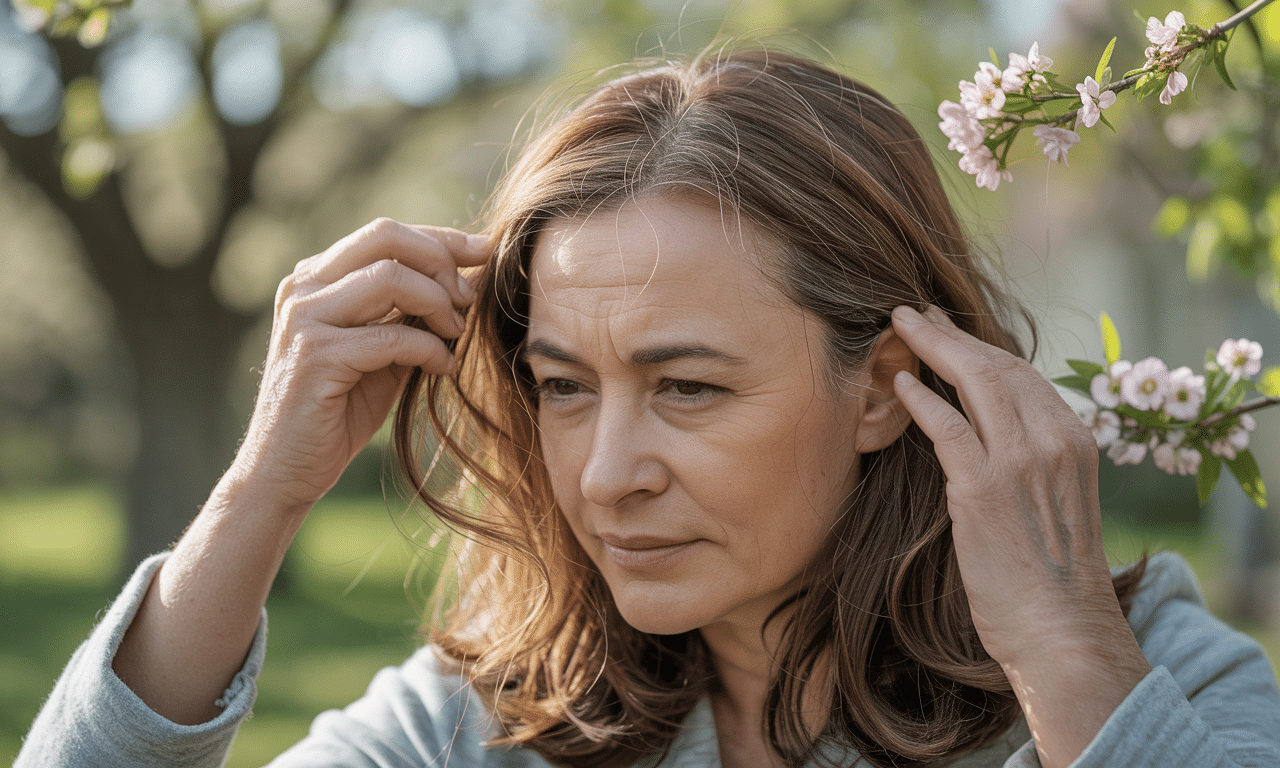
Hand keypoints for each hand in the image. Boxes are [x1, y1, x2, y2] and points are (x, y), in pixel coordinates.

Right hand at [226, 218, 489, 517]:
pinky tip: (444, 368)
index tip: (485, 251)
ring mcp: (304, 319)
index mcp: (315, 278)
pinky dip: (431, 349)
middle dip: (442, 261)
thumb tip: (469, 279)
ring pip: (391, 279)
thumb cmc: (339, 410)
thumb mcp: (383, 351)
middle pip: (387, 238)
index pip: (386, 235)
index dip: (442, 239)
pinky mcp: (315, 356)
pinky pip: (393, 336)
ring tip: (457, 335)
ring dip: (439, 304)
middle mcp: (303, 288)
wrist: (288, 470)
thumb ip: (411, 313)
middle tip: (471, 299)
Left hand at [890, 304, 1149, 767]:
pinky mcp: (982, 490)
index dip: (980, 345)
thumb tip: (988, 432)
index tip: (950, 328)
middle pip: (996, 365)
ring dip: (931, 347)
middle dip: (951, 333)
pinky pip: (946, 425)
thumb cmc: (1053, 577)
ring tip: (898, 326)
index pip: (1023, 373)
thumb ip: (1030, 459)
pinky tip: (899, 383)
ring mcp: (1019, 463)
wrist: (1062, 630)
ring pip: (972, 382)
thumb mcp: (1056, 502)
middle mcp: (1053, 441)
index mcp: (1076, 440)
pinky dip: (920, 399)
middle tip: (914, 312)